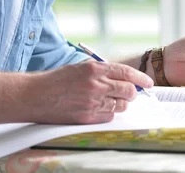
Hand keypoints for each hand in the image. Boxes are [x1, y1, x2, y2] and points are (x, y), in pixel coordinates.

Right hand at [29, 60, 153, 124]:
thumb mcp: (81, 67)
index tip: (149, 83)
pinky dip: (109, 113)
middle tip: (130, 93)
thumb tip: (124, 77)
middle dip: (133, 93)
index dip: (141, 78)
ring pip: (121, 106)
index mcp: (95, 69)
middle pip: (129, 91)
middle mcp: (96, 85)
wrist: (35, 95)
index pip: (127, 73)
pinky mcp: (87, 117)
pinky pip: (109, 117)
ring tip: (109, 99)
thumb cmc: (58, 80)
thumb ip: (103, 71)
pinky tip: (99, 108)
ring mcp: (92, 102)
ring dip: (120, 103)